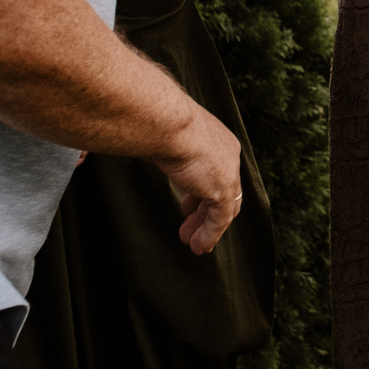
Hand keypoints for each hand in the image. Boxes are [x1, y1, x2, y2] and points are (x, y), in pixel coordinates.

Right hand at [156, 104, 244, 255]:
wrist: (167, 122)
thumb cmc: (159, 122)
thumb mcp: (163, 134)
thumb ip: (162, 145)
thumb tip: (140, 143)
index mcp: (216, 140)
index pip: (216, 172)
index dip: (202, 191)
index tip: (188, 206)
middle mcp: (228, 155)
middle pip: (222, 191)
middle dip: (204, 212)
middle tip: (190, 226)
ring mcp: (228, 173)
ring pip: (223, 208)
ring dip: (207, 228)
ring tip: (194, 243)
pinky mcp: (222, 190)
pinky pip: (220, 220)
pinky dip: (210, 234)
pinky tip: (199, 246)